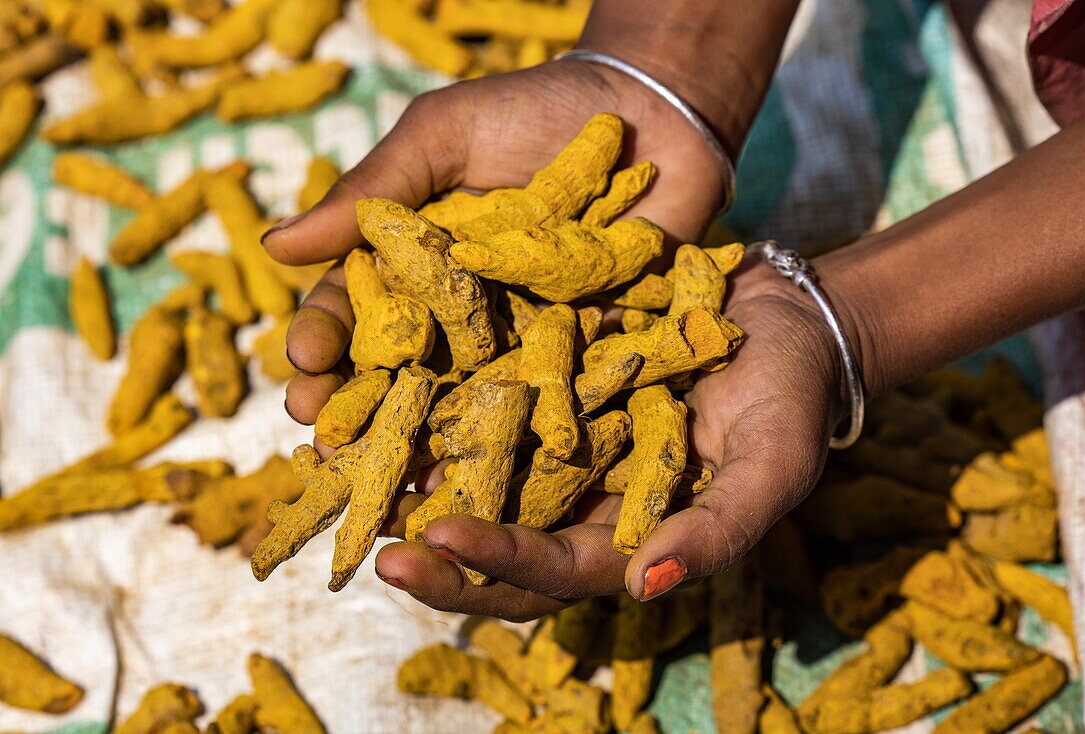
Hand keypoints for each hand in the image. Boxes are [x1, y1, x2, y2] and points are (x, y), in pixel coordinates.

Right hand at [264, 59, 727, 451]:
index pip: (356, 312)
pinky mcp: (587, 352)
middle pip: (401, 373)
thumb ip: (373, 191)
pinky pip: (553, 402)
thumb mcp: (442, 136)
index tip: (304, 365)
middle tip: (328, 444)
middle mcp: (460, 314)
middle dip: (362, 411)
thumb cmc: (530, 110)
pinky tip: (495, 477)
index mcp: (414, 264)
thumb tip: (273, 247)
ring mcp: (521, 339)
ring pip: (466, 402)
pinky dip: (525, 440)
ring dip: (429, 444)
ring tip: (398, 481)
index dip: (326, 341)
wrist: (645, 110)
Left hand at [372, 266, 857, 619]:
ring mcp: (555, 443)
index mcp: (626, 536)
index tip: (436, 543)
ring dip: (410, 480)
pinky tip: (381, 384)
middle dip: (433, 552)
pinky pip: (480, 400)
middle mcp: (578, 500)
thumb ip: (718, 530)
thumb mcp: (772, 464)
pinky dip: (432, 400)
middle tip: (367, 540)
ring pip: (473, 477)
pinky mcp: (542, 384)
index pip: (553, 571)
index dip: (495, 564)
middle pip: (494, 543)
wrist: (780, 315)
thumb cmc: (788, 397)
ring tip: (345, 470)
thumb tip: (648, 585)